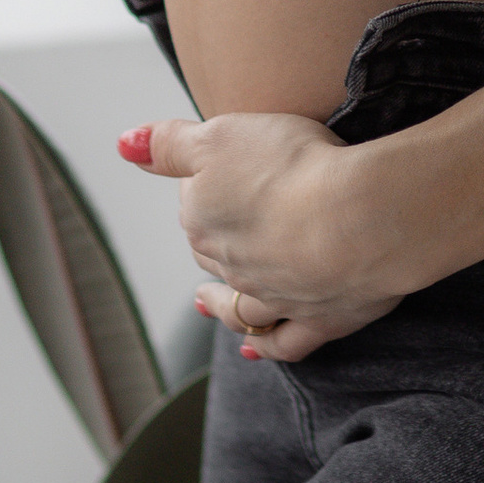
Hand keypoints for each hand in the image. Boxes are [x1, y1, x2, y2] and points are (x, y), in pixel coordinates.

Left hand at [117, 111, 410, 361]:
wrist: (358, 219)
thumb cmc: (294, 168)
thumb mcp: (222, 134)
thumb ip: (171, 143)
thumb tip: (125, 145)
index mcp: (204, 220)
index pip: (194, 201)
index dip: (206, 183)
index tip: (221, 169)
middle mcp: (231, 264)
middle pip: (212, 252)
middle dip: (210, 242)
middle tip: (216, 228)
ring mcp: (274, 297)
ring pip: (238, 302)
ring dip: (220, 304)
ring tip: (203, 303)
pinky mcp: (319, 319)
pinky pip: (285, 341)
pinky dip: (266, 344)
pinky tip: (253, 348)